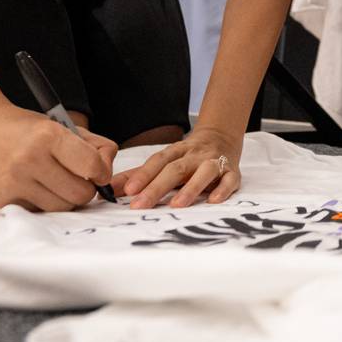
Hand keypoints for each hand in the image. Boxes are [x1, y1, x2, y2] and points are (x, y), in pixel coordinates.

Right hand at [0, 102, 117, 211]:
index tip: (97, 170)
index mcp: (47, 136)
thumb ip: (93, 145)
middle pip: (80, 195)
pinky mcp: (1, 200)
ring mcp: (13, 183)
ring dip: (66, 199)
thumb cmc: (26, 128)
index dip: (101, 172)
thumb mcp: (61, 125)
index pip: (92, 166)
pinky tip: (36, 187)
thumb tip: (107, 172)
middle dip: (86, 188)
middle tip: (77, 178)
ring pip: (62, 208)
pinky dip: (44, 203)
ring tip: (56, 182)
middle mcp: (29, 160)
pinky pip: (39, 212)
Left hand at [114, 126, 242, 208]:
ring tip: (176, 205)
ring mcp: (214, 162)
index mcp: (176, 151)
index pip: (157, 161)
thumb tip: (108, 189)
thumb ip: (138, 175)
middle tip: (140, 205)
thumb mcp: (164, 160)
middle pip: (175, 169)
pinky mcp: (232, 172)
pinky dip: (223, 189)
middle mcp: (194, 155)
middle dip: (157, 187)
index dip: (142, 175)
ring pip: (204, 172)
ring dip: (191, 188)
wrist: (222, 136)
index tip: (127, 191)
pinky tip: (213, 200)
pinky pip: (230, 179)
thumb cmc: (187, 155)